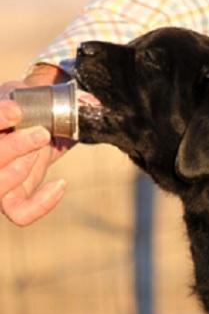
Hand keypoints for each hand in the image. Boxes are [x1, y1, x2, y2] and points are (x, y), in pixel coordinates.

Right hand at [0, 64, 70, 224]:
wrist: (37, 126)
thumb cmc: (33, 112)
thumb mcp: (37, 99)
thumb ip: (58, 98)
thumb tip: (92, 102)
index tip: (16, 110)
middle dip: (15, 146)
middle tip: (42, 133)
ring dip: (22, 166)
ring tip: (44, 143)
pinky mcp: (12, 202)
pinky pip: (20, 215)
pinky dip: (41, 204)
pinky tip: (61, 184)